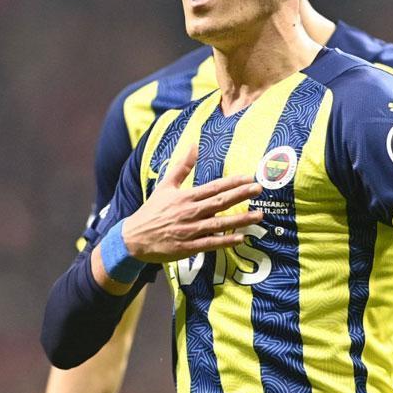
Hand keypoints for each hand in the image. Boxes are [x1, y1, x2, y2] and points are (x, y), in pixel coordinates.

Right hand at [122, 144, 263, 262]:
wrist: (134, 238)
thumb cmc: (152, 210)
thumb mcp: (165, 186)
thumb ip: (182, 167)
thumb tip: (194, 145)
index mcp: (185, 197)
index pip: (213, 187)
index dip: (232, 182)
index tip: (249, 177)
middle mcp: (189, 212)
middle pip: (219, 202)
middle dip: (241, 195)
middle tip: (259, 189)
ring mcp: (189, 231)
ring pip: (219, 224)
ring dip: (240, 219)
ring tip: (259, 215)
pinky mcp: (188, 247)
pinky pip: (210, 243)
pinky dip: (225, 241)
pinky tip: (241, 238)